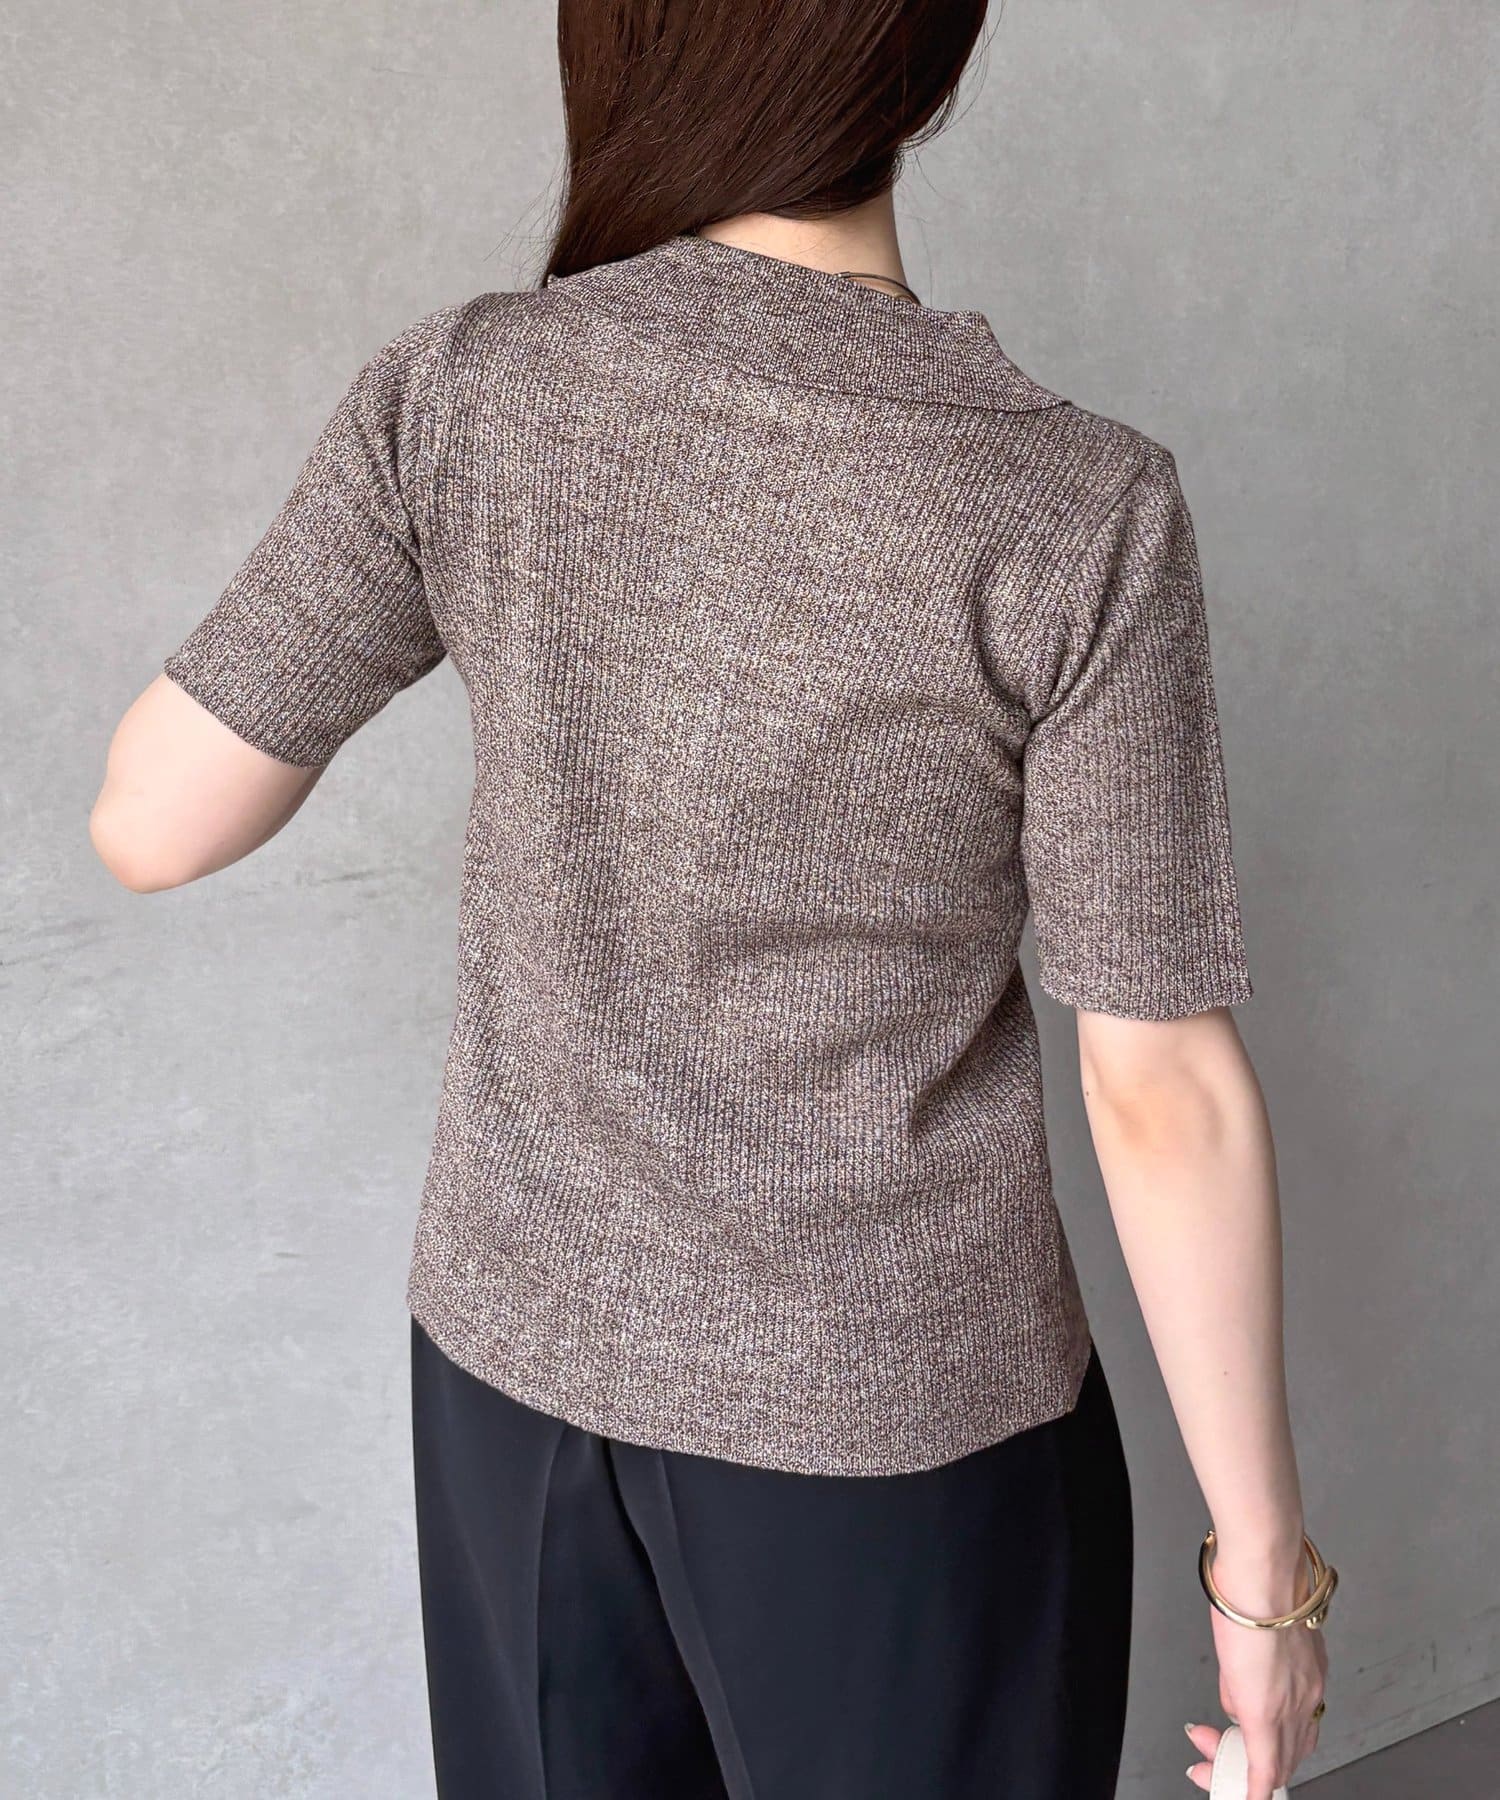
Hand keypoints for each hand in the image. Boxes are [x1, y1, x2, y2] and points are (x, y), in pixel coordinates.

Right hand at [1184, 1553, 1327, 1796]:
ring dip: (1243, 1768)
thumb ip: (1249, 1669)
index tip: (1246, 1747)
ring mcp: (1292, 1706)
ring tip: (1209, 1762)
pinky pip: (1265, 1767)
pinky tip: (1242, 1795)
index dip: (1271, 1742)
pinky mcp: (1265, 1714)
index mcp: (1308, 1673)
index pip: (1294, 1723)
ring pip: (1277, 1760)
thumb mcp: (1255, 1629)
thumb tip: (1235, 1698)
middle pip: (1288, 1750)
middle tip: (1216, 1761)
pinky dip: (1255, 1787)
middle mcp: (1308, 1694)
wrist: (1263, 1573)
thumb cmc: (1258, 1583)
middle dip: (1251, 1762)